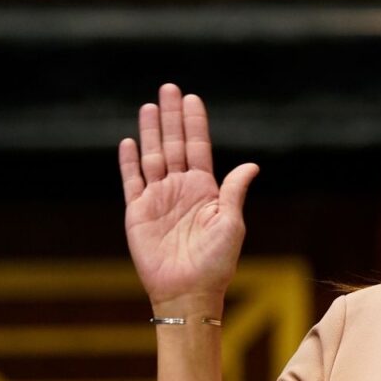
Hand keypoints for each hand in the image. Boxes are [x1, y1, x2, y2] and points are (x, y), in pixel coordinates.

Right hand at [118, 84, 258, 312]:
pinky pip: (131, 181)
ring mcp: (158, 198)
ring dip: (151, 131)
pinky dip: (128, 161)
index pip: (199, 148)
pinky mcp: (137, 212)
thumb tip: (251, 165)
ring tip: (149, 106)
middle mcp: (181, 189)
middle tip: (168, 88)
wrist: (188, 291)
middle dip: (171, 117)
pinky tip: (129, 141)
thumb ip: (234, 192)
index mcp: (205, 189)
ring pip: (153, 156)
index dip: (195, 124)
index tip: (192, 99)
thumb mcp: (232, 223)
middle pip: (174, 144)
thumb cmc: (216, 261)